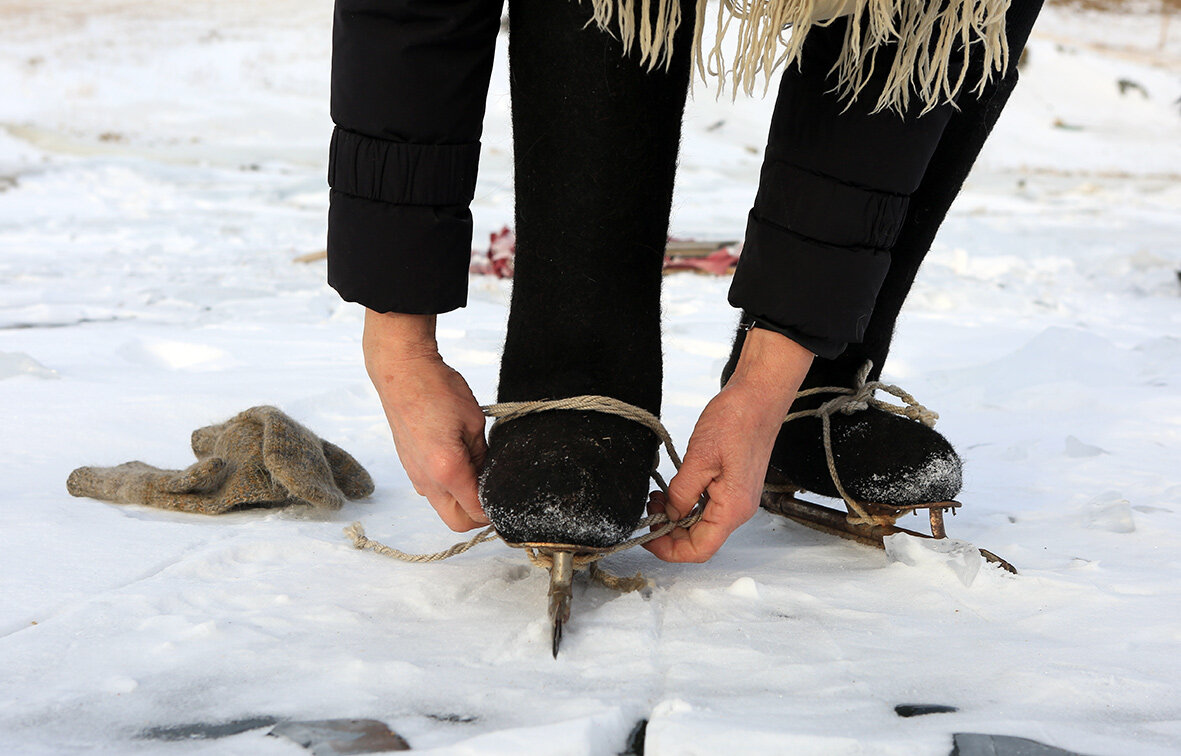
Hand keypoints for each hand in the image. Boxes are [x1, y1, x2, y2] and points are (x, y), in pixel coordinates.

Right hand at [364, 310, 489, 530]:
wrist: (401, 373)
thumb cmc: (437, 390)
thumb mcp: (474, 422)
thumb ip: (484, 456)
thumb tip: (490, 476)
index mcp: (448, 470)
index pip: (476, 512)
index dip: (496, 510)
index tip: (508, 498)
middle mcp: (427, 480)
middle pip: (458, 522)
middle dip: (478, 514)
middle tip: (493, 490)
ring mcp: (415, 476)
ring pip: (444, 508)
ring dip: (462, 501)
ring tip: (477, 471)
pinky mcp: (410, 468)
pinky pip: (432, 491)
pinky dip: (448, 488)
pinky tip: (459, 462)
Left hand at [643, 327, 812, 561]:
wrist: (758, 397)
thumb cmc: (737, 421)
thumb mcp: (699, 458)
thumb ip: (682, 493)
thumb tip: (669, 516)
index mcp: (732, 508)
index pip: (699, 550)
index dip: (669, 550)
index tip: (647, 536)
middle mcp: (738, 509)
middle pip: (699, 540)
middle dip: (669, 532)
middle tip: (648, 510)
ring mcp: (737, 498)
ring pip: (701, 524)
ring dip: (676, 517)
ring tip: (656, 498)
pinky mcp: (733, 487)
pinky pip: (707, 508)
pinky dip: (686, 504)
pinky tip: (672, 490)